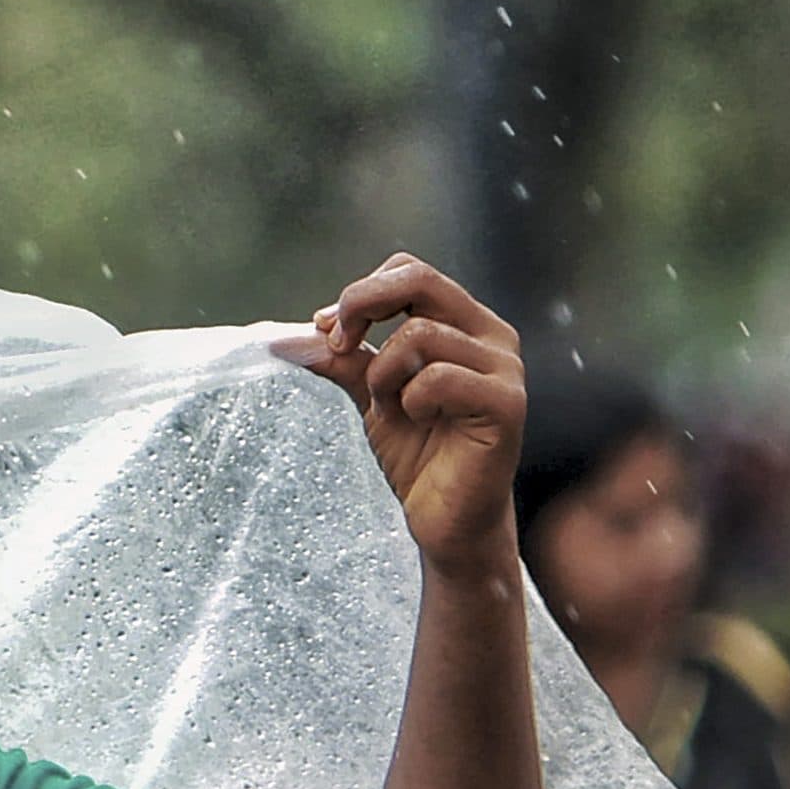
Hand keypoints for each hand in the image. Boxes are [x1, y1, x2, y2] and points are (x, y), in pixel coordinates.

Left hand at [309, 253, 525, 575]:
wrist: (444, 517)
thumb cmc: (415, 454)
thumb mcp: (369, 394)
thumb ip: (341, 357)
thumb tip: (282, 336)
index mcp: (463, 323)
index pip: (409, 271)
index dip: (360, 295)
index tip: (329, 333)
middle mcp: (492, 335)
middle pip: (419, 279)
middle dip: (362, 306)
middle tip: (338, 345)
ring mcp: (505, 368)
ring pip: (421, 334)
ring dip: (383, 374)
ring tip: (392, 408)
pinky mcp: (507, 404)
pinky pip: (439, 377)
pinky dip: (411, 399)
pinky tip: (419, 420)